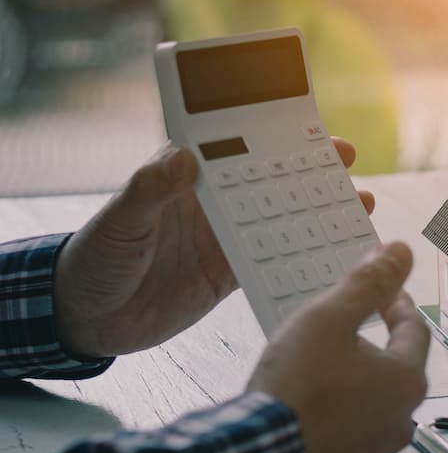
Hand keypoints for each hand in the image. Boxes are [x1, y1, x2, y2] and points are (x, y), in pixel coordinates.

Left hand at [53, 138, 375, 357]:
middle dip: (311, 173)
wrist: (86, 318)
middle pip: (270, 182)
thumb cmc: (93, 259)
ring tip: (357, 209)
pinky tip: (332, 255)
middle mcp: (211, 206)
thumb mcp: (119, 220)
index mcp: (186, 182)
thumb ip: (150, 189)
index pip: (239, 151)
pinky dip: (302, 258)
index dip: (277, 140)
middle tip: (350, 166)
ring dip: (316, 214)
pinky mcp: (228, 275)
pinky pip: (273, 262)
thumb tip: (184, 157)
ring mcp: (223, 240)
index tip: (315, 134)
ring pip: (281, 220)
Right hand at [247, 242, 429, 452]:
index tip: (382, 291)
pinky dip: (339, 407)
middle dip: (375, 341)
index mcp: (407, 380)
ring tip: (323, 360)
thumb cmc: (296, 387)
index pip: (414, 329)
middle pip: (397, 366)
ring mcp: (377, 447)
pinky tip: (311, 397)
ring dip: (356, 376)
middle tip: (347, 323)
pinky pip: (352, 425)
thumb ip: (368, 283)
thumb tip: (400, 252)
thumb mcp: (329, 318)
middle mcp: (402, 417)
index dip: (396, 303)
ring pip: (375, 398)